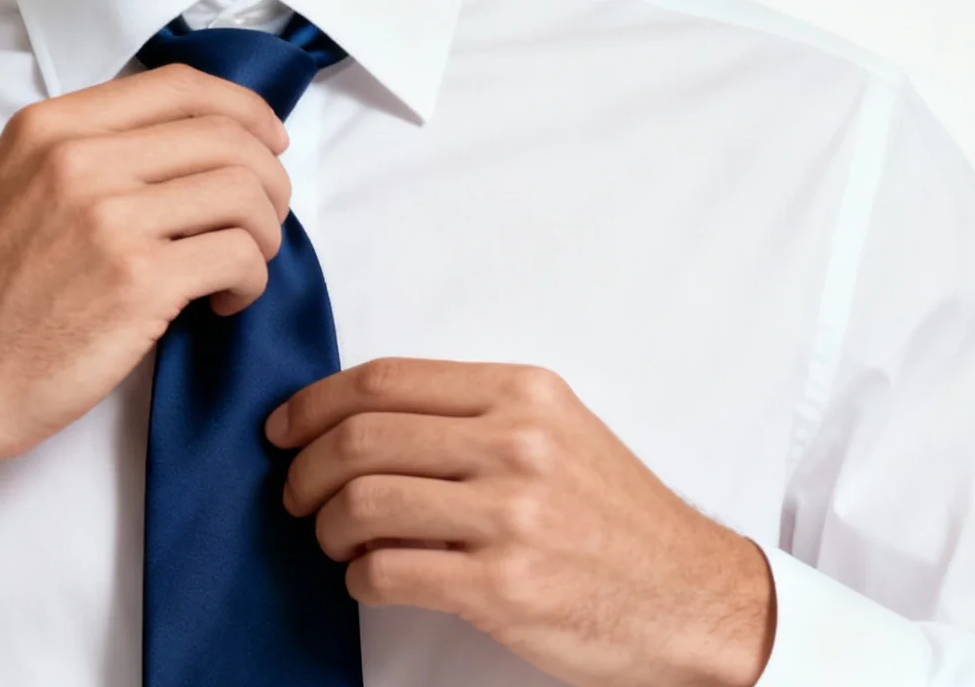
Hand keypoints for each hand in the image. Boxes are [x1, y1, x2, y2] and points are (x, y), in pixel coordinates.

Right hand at [0, 64, 291, 510]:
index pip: (179, 85)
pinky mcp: (137, 281)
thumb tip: (188, 145)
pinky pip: (239, 256)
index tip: (267, 142)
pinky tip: (224, 302)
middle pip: (226, 136)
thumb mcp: (15, 189)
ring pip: (243, 192)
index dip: (243, 109)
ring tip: (242, 265)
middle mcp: (78, 159)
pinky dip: (251, 281)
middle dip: (268, 180)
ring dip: (264, 233)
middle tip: (263, 222)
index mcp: (49, 127)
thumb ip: (88, 154)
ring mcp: (108, 218)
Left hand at [267, 358, 776, 686]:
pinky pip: (385, 572)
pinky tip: (370, 579)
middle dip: (304, 468)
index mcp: (522, 395)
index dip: (313, 403)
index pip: (384, 380)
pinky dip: (358, 578)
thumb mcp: (557, 431)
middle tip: (296, 494)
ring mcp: (510, 516)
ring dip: (325, 528)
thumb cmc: (614, 517)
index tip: (284, 427)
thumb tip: (358, 416)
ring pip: (361, 504)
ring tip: (334, 541)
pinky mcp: (502, 587)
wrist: (690, 595)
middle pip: (360, 438)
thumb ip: (471, 413)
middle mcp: (516, 445)